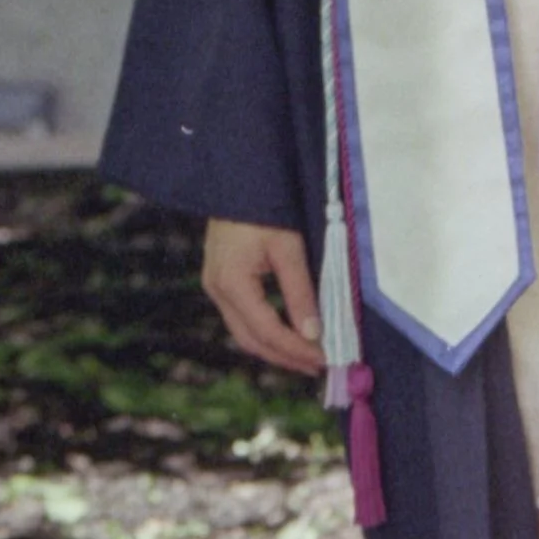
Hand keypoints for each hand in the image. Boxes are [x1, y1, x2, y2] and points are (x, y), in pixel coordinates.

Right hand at [202, 218, 322, 374]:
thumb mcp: (288, 247)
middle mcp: (216, 289)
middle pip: (251, 340)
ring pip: (244, 332)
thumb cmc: (265, 206)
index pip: (266, 330)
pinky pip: (241, 317)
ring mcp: (213, 285)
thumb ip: (300, 292)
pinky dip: (265, 330)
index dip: (296, 349)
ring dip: (275, 347)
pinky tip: (288, 332)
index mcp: (231, 282)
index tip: (324, 359)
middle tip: (319, 365)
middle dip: (285, 356)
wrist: (238, 174)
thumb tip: (314, 334)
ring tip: (307, 355)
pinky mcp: (219, 279)